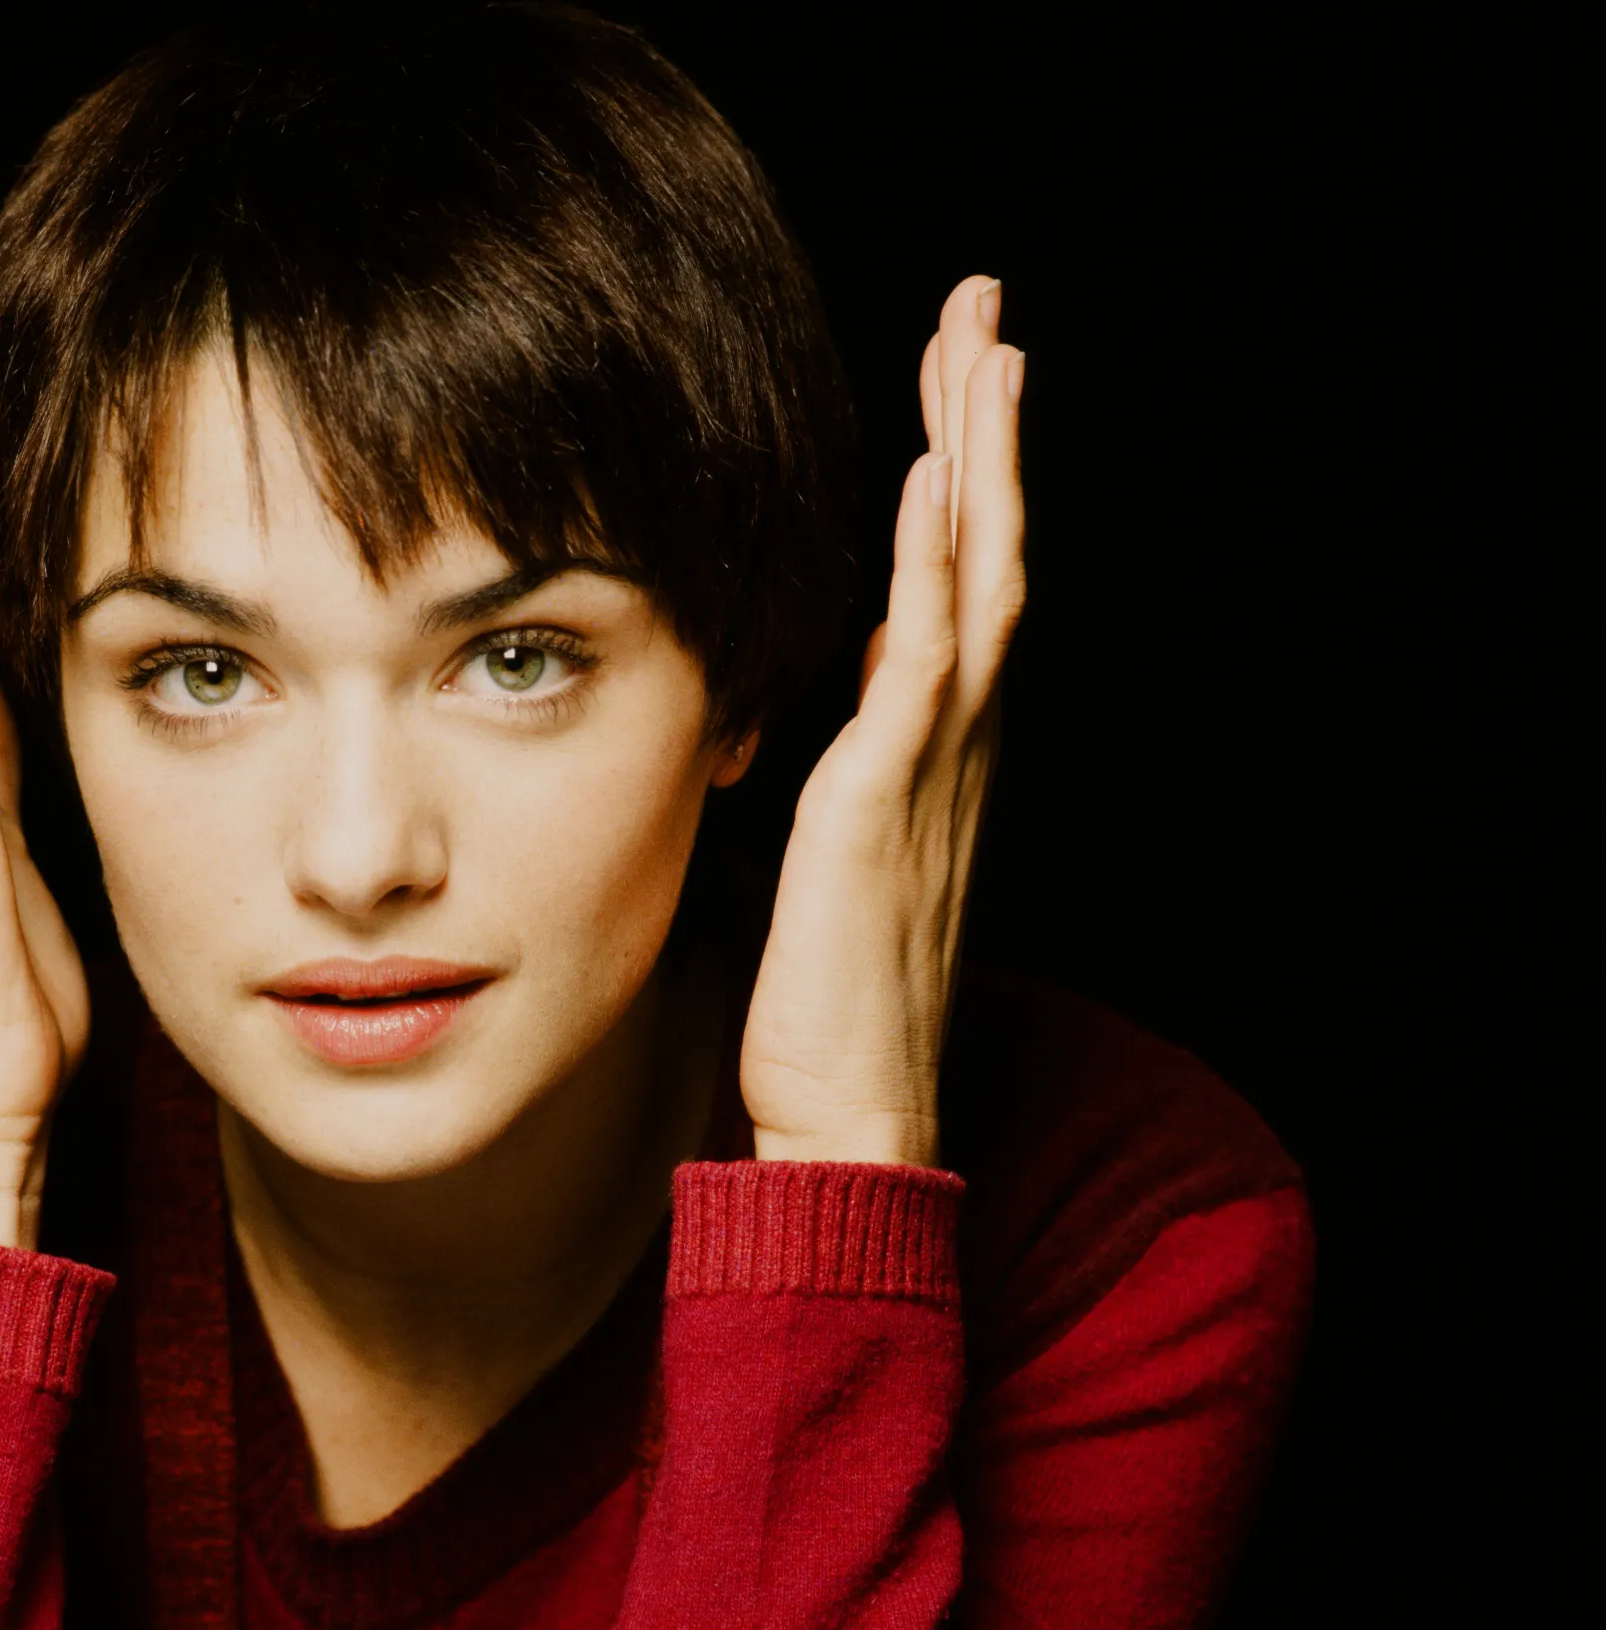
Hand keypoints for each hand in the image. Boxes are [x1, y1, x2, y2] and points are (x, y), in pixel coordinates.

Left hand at [739, 275, 1025, 1168]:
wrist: (847, 1121)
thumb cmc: (834, 1012)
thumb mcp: (843, 858)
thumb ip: (863, 757)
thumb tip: (858, 670)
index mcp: (935, 763)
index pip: (961, 590)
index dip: (967, 484)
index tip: (959, 387)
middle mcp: (954, 752)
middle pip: (988, 557)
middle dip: (987, 432)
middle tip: (985, 315)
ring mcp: (930, 775)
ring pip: (974, 583)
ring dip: (978, 460)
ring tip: (981, 345)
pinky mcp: (883, 806)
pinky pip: (924, 661)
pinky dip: (935, 565)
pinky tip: (933, 477)